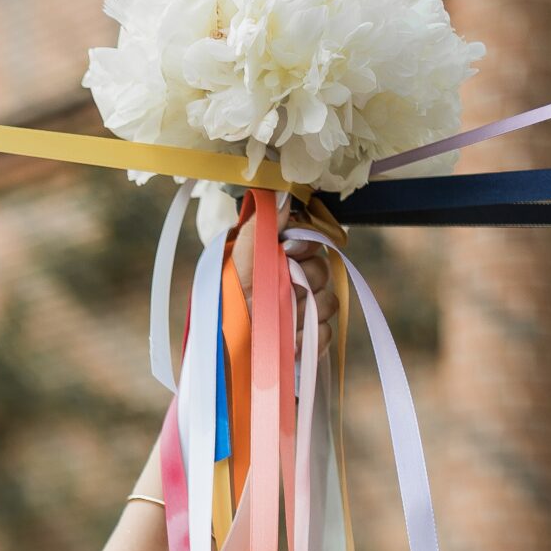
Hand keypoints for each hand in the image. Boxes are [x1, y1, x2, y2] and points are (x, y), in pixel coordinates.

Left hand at [228, 212, 335, 366]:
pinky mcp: (305, 343)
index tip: (289, 250)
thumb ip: (261, 227)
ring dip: (304, 313)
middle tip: (281, 291)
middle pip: (323, 270)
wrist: (221, 355)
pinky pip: (325, 336)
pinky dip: (308, 341)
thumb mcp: (236, 260)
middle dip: (305, 280)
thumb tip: (284, 195)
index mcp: (275, 260)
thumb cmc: (223, 305)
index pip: (310, 241)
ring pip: (328, 303)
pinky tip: (286, 345)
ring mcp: (300, 315)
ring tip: (276, 324)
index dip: (305, 245)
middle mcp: (290, 284)